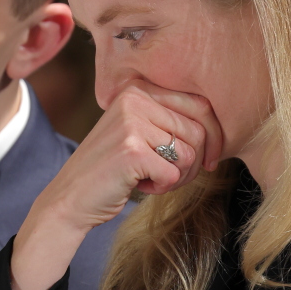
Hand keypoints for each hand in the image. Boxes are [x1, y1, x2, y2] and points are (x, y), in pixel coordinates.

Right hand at [9, 82, 224, 289]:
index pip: (200, 105)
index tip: (210, 161)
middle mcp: (134, 99)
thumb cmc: (111, 171)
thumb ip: (170, 123)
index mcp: (138, 90)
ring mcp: (131, 122)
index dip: (214, 137)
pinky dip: (163, 187)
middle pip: (199, 131)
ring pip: (189, 154)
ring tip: (153, 180)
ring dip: (178, 177)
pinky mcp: (131, 150)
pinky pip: (174, 173)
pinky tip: (140, 186)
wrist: (69, 199)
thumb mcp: (139, 134)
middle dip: (195, 163)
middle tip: (173, 178)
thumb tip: (221, 132)